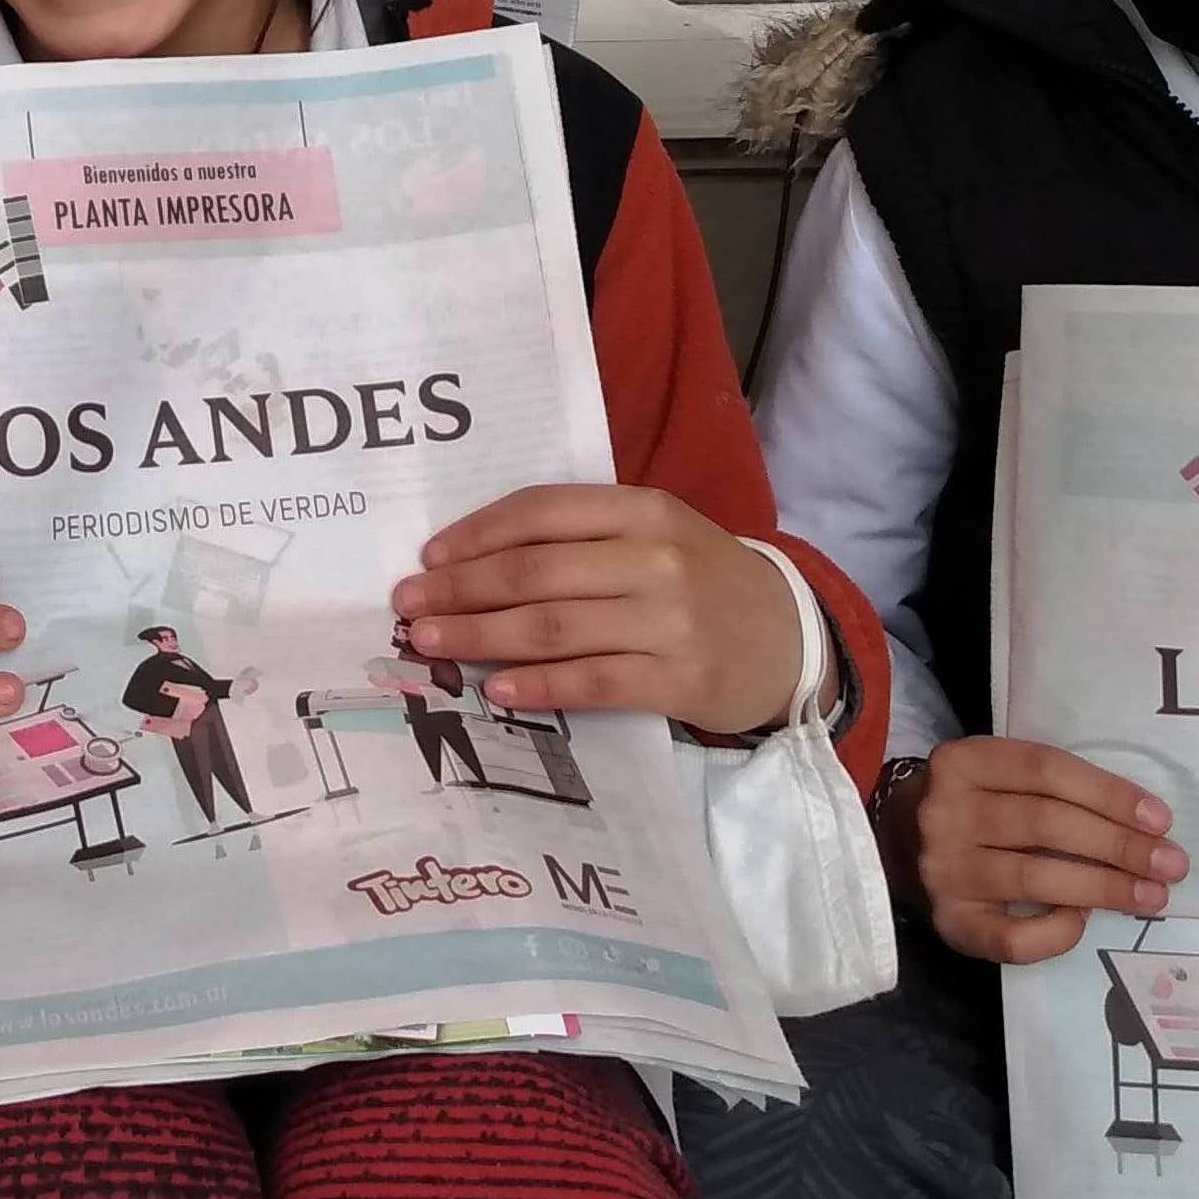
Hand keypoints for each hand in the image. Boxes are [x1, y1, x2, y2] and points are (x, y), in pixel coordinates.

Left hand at [391, 484, 798, 732]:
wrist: (790, 636)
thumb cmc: (701, 580)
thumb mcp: (655, 534)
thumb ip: (582, 538)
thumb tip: (475, 558)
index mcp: (643, 509)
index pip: (542, 512)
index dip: (476, 534)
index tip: (427, 558)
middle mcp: (655, 558)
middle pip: (536, 572)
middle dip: (460, 590)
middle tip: (408, 606)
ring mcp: (669, 620)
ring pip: (554, 626)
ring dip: (481, 635)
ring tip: (430, 644)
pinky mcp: (679, 678)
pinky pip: (594, 682)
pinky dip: (540, 685)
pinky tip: (497, 688)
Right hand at [894, 735, 1185, 966]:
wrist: (900, 847)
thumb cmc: (974, 807)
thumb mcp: (999, 777)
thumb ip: (1054, 789)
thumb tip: (1145, 824)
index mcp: (961, 762)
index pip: (1044, 770)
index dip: (1108, 793)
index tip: (1160, 818)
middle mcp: (945, 813)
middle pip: (1045, 824)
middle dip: (1118, 845)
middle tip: (1172, 863)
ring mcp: (944, 870)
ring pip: (1034, 878)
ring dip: (1105, 888)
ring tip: (1153, 896)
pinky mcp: (950, 922)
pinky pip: (1013, 937)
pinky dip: (1056, 933)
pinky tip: (1083, 923)